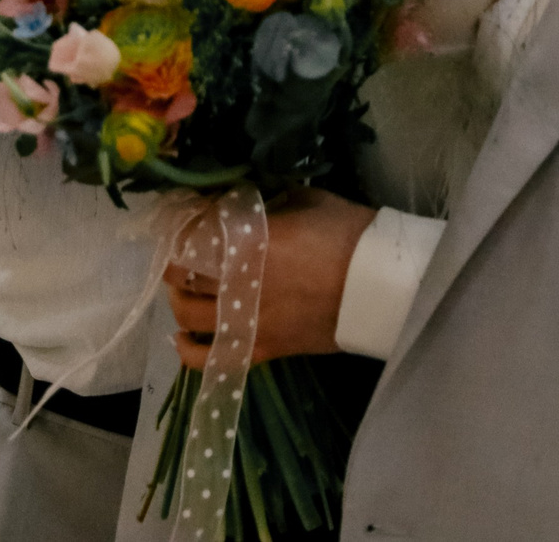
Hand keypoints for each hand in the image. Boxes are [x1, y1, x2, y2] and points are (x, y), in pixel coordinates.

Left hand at [166, 188, 376, 368]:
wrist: (383, 286)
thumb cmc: (348, 233)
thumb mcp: (304, 199)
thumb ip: (266, 202)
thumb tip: (238, 205)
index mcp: (247, 240)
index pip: (190, 233)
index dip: (180, 225)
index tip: (183, 218)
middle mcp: (238, 282)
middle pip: (182, 272)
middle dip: (175, 259)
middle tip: (181, 250)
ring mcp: (248, 320)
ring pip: (188, 313)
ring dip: (178, 297)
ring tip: (183, 287)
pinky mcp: (264, 349)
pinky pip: (212, 358)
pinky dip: (189, 351)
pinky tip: (181, 338)